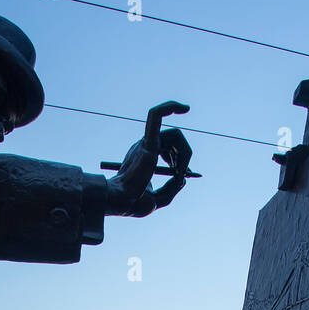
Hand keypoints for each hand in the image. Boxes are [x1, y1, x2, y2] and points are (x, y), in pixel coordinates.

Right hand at [106, 101, 192, 216]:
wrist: (122, 201)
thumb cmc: (134, 202)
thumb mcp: (159, 198)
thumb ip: (172, 189)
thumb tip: (184, 179)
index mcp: (145, 156)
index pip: (168, 148)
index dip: (182, 160)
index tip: (185, 174)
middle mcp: (144, 146)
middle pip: (174, 140)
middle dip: (186, 155)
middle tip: (184, 172)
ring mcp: (145, 142)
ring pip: (175, 134)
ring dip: (185, 152)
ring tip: (180, 169)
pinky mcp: (148, 141)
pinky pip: (156, 115)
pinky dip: (170, 108)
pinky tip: (183, 108)